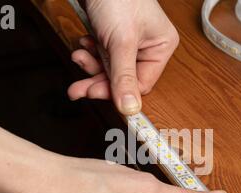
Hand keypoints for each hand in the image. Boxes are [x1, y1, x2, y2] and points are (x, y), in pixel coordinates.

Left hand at [68, 0, 178, 114]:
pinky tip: (84, 44)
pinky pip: (102, 56)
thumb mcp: (121, 42)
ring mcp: (129, 42)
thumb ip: (124, 77)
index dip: (117, 91)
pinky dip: (90, 54)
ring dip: (91, 66)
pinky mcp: (113, 37)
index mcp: (161, 47)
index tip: (95, 92)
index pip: (141, 83)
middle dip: (98, 80)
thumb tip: (130, 108)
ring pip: (109, 69)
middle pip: (123, 79)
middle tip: (79, 86)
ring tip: (79, 56)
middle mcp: (148, 46)